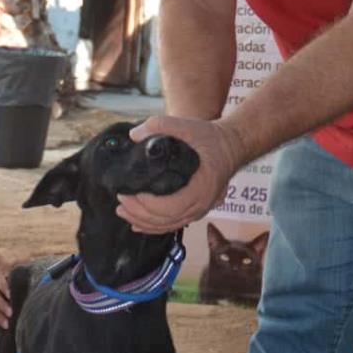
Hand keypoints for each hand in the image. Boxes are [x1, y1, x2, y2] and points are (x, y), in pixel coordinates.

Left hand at [116, 115, 246, 233]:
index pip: (171, 206)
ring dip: (142, 222)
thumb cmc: (211, 138)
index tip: (130, 193)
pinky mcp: (194, 210)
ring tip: (122, 211)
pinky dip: (153, 227)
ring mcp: (199, 210)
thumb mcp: (189, 126)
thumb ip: (162, 125)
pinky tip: (137, 224)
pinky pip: (172, 225)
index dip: (147, 204)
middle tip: (120, 200)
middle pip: (166, 220)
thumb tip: (134, 135)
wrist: (231, 146)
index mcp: (202, 187)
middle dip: (138, 213)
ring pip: (167, 225)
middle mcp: (201, 204)